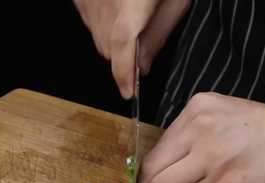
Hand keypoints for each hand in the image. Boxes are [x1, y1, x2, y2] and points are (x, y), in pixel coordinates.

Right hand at [73, 0, 189, 97]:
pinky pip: (88, 17)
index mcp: (131, 5)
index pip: (122, 50)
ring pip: (96, 35)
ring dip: (113, 39)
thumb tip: (145, 64)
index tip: (129, 92)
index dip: (124, 75)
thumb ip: (159, 33)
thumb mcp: (177, 0)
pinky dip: (101, 21)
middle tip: (143, 50)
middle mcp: (104, 2)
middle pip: (107, 47)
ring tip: (134, 21)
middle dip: (123, 57)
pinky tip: (118, 8)